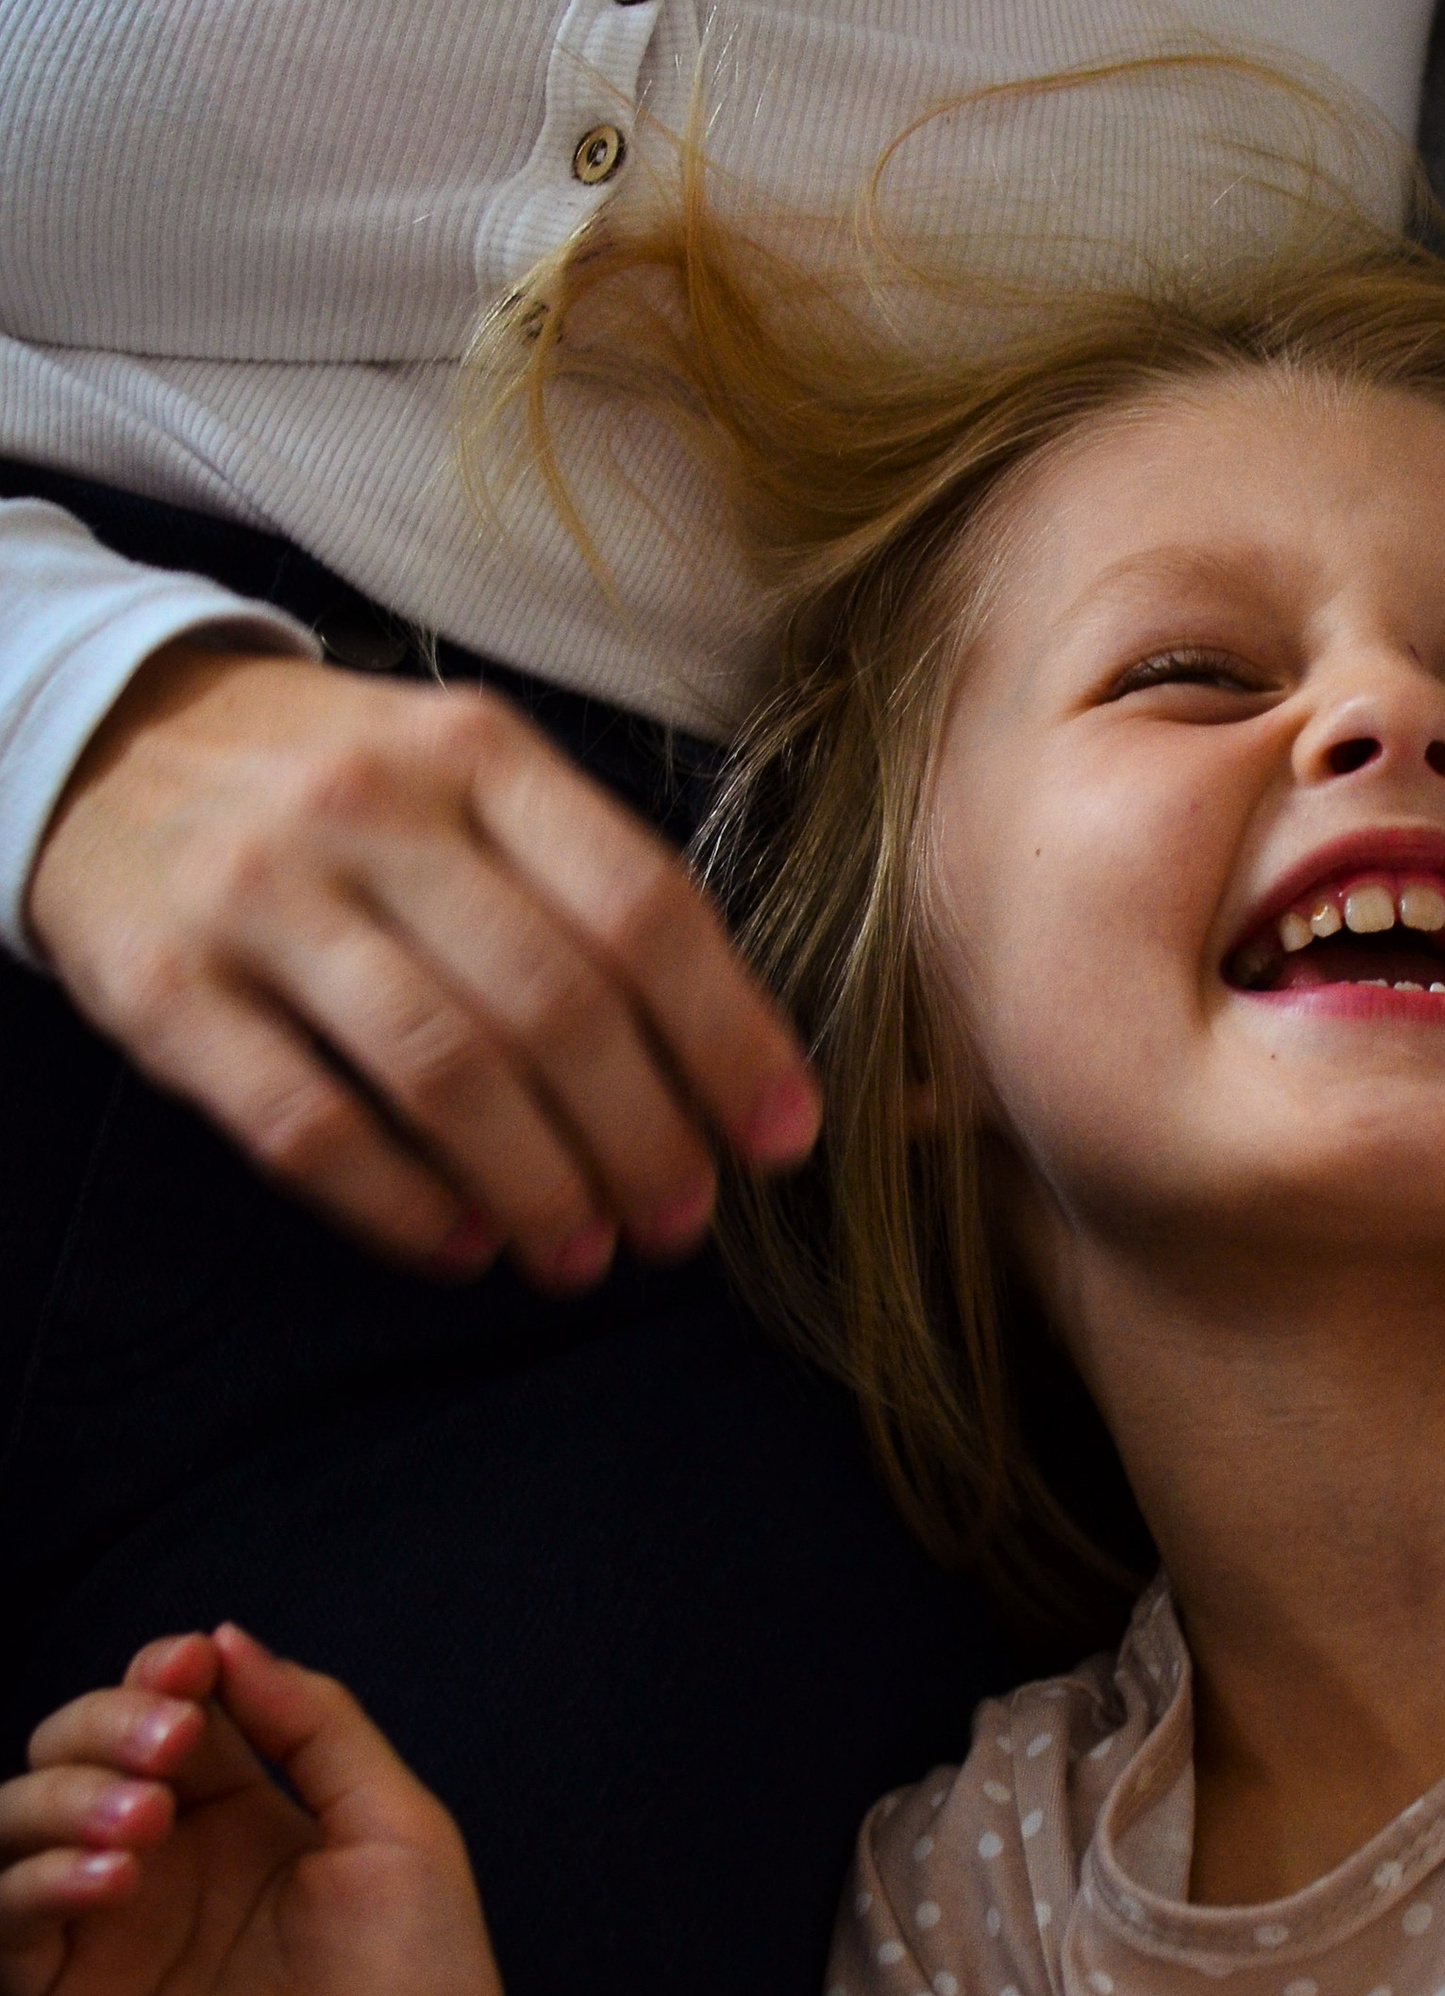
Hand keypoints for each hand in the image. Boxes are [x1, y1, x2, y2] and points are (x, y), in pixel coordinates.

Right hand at [0, 1626, 512, 1995]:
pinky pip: (4, 1922)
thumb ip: (315, 1722)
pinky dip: (37, 1881)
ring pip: (15, 1822)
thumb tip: (224, 1637)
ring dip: (64, 1793)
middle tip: (172, 1746)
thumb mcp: (395, 1823)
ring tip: (144, 1821)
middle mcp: (161, 1864)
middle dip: (107, 1719)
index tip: (190, 1667)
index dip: (160, 1674)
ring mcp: (106, 1934)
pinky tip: (113, 1879)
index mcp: (239, 1814)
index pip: (161, 1710)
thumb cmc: (419, 1986)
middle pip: (73, 1748)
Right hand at [26, 642, 818, 1286]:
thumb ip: (585, 883)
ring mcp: (262, 896)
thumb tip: (733, 1054)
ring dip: (539, 1187)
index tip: (783, 1136)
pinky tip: (462, 1246)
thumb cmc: (346, 782)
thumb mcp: (469, 773)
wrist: (109, 738)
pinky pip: (306, 1124)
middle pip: (556, 1003)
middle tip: (681, 1220)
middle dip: (643, 1136)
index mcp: (480, 751)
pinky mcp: (167, 988)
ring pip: (443, 1072)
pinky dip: (400, 1205)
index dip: (728, 1035)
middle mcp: (373, 809)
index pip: (642, 903)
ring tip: (584, 1257)